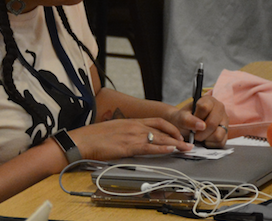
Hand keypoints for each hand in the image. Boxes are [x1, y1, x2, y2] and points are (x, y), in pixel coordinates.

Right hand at [69, 118, 193, 161]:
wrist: (82, 140)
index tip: (179, 134)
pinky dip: (161, 148)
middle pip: (161, 129)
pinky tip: (170, 150)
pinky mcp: (127, 146)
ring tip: (186, 148)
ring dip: (174, 143)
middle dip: (177, 136)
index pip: (156, 121)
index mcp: (131, 121)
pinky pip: (149, 147)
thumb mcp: (114, 130)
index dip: (170, 128)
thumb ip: (127, 133)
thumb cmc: (94, 137)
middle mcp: (134, 126)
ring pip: (158, 137)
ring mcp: (131, 135)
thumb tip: (136, 140)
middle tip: (188, 143)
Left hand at [169, 95, 227, 147]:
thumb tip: (202, 126)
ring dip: (205, 138)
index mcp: (209, 100)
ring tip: (199, 135)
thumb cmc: (184, 119)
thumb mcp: (181, 117)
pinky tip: (205, 138)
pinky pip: (220, 142)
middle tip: (193, 133)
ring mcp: (225, 121)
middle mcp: (220, 109)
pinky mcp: (226, 133)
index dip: (196, 117)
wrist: (184, 126)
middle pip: (212, 123)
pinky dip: (209, 143)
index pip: (204, 107)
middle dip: (200, 132)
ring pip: (218, 134)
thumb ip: (188, 120)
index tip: (190, 120)